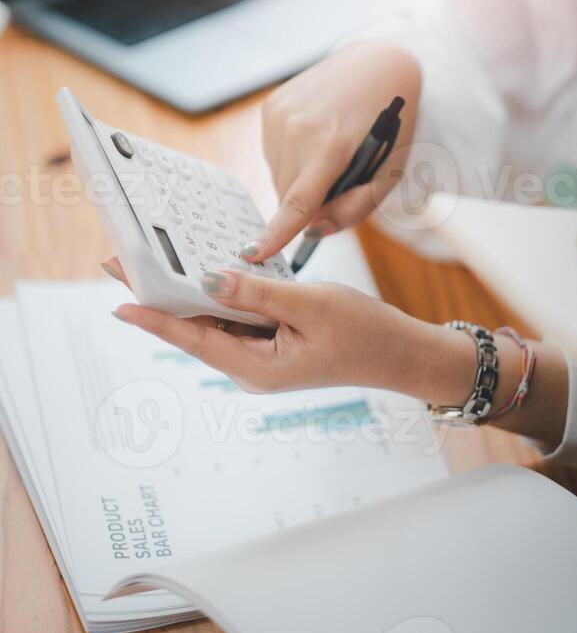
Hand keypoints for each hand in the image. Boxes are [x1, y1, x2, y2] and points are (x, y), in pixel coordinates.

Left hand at [110, 262, 424, 394]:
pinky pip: (239, 318)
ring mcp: (262, 357)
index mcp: (258, 368)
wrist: (400, 354)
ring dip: (191, 294)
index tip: (119, 304)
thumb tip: (210, 279)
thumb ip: (258, 292)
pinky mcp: (273, 344)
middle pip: (197, 329)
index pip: (194, 338)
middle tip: (127, 266)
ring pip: (216, 322)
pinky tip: (209, 274)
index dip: (155, 319)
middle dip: (163, 298)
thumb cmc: (364, 332)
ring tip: (158, 264)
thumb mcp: (310, 305)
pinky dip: (224, 296)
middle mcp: (252, 367)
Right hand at [243, 40, 421, 262]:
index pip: (297, 202)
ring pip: (277, 176)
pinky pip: (273, 154)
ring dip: (298, 180)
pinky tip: (314, 138)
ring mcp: (279, 114)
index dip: (274, 234)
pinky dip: (292, 158)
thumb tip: (314, 230)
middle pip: (287, 195)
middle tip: (338, 180)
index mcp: (332, 145)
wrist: (378, 64)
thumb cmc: (390, 124)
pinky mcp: (270, 107)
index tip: (252, 256)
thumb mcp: (390, 173)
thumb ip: (355, 208)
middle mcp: (297, 128)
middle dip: (307, 204)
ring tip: (329, 153)